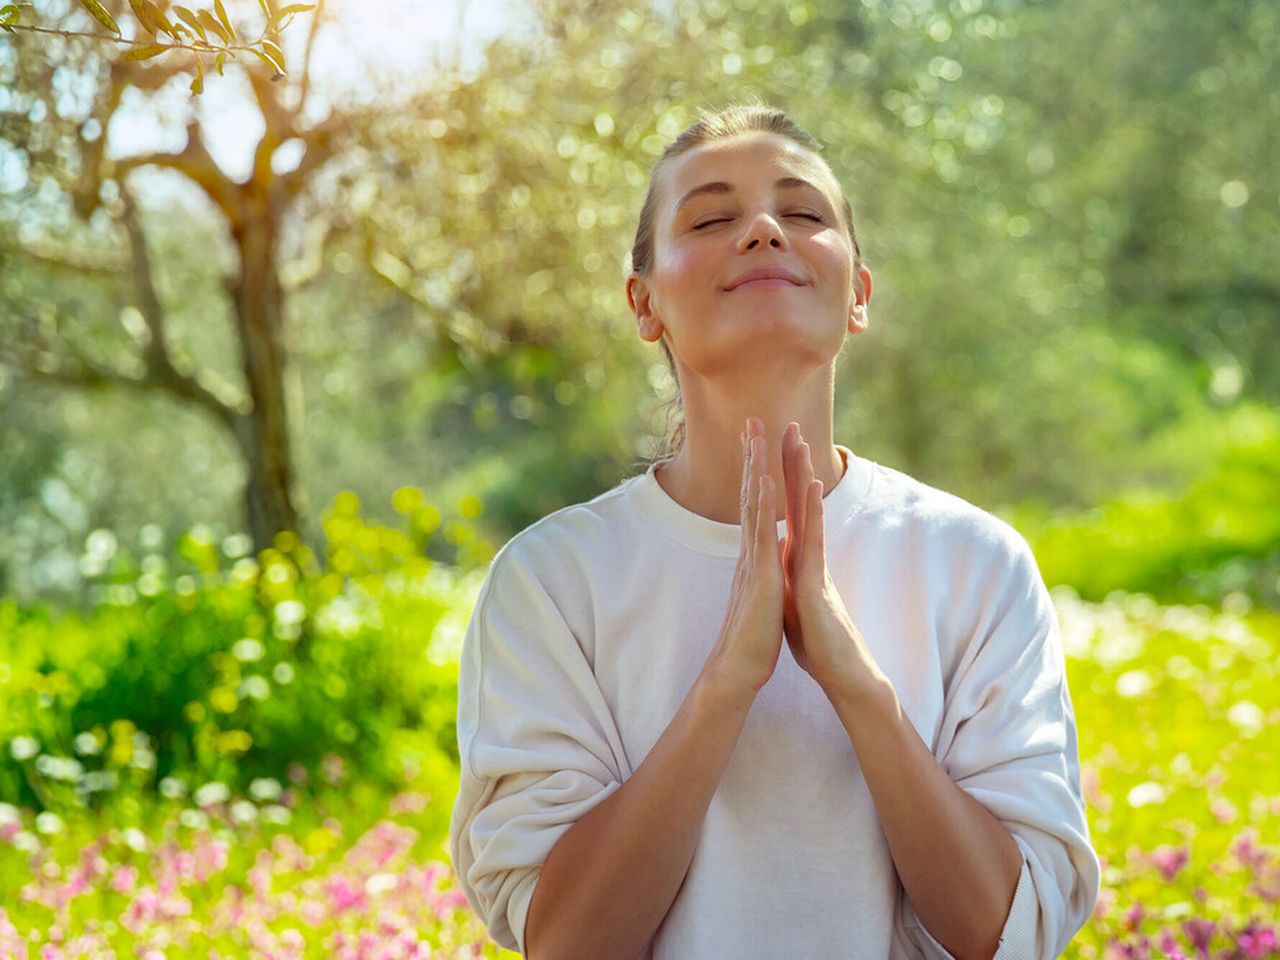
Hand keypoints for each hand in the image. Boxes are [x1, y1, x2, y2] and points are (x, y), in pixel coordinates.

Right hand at [704, 417, 784, 697]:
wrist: (738, 669)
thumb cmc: (753, 638)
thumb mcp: (762, 596)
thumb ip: (762, 572)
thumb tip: (767, 557)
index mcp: (754, 555)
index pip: (755, 505)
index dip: (756, 471)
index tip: (758, 442)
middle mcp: (749, 551)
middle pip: (750, 493)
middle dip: (752, 456)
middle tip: (752, 419)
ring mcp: (752, 560)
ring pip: (753, 504)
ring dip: (754, 466)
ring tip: (756, 434)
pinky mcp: (759, 575)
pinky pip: (760, 532)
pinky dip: (760, 503)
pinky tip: (761, 479)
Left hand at [779, 422, 887, 704]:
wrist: (841, 673)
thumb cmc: (818, 643)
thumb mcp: (793, 602)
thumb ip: (787, 579)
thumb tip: (779, 564)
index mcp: (796, 559)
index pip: (787, 510)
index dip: (779, 479)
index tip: (770, 448)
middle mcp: (807, 555)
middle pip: (799, 500)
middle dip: (792, 463)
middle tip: (788, 423)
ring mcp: (813, 565)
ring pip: (808, 511)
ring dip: (803, 475)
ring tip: (800, 440)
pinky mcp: (816, 581)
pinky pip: (814, 540)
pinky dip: (812, 513)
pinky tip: (813, 487)